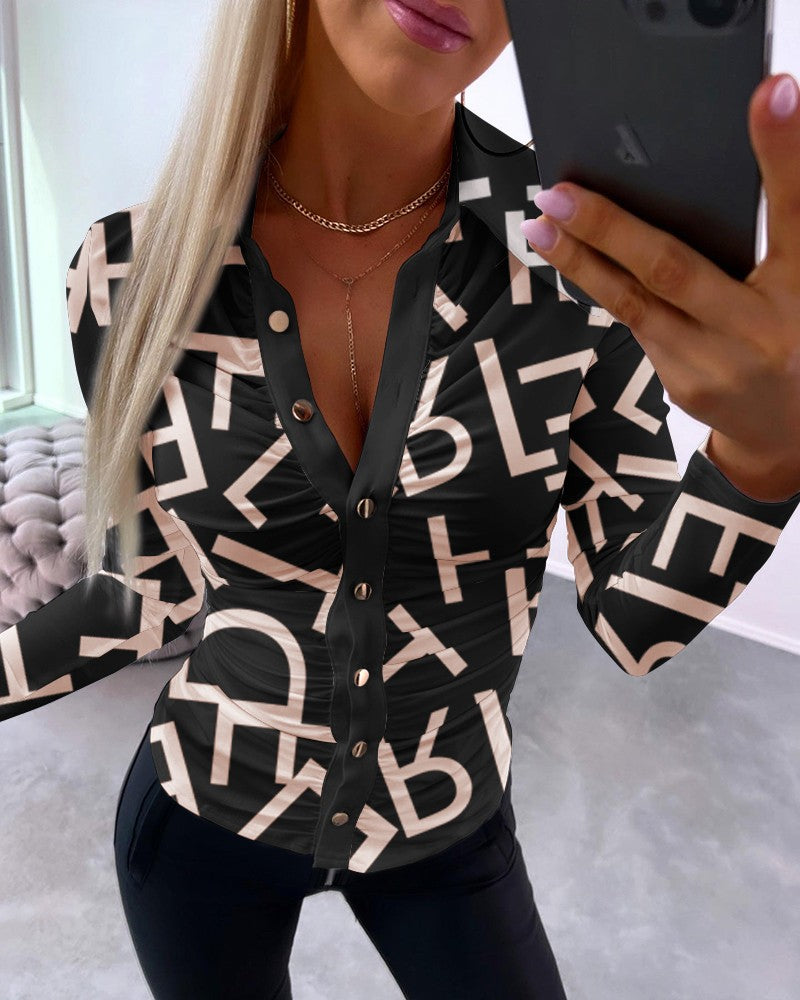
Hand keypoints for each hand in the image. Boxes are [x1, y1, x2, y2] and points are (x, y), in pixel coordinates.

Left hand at [521, 74, 799, 501]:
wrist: (790, 430)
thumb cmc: (794, 335)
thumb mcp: (796, 282)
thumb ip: (774, 234)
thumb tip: (719, 164)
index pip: (794, 212)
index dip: (783, 154)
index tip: (770, 93)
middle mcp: (760, 328)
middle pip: (673, 269)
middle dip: (610, 228)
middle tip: (558, 193)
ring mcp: (715, 366)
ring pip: (635, 304)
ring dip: (581, 262)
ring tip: (540, 225)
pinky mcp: (683, 387)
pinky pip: (635, 325)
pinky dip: (602, 287)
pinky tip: (571, 258)